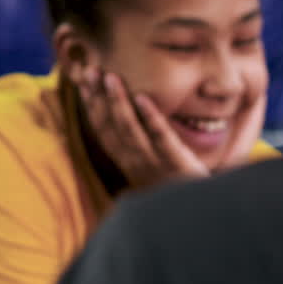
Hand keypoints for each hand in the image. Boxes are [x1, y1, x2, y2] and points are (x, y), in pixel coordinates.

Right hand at [71, 64, 208, 191]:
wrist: (200, 214)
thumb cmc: (174, 188)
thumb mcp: (150, 169)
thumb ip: (135, 152)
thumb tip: (120, 130)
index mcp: (126, 161)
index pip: (102, 129)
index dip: (90, 104)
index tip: (82, 80)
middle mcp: (133, 161)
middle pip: (110, 125)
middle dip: (98, 97)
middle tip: (91, 70)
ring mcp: (153, 161)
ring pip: (129, 129)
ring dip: (118, 102)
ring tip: (110, 77)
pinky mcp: (175, 161)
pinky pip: (160, 136)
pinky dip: (150, 116)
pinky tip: (143, 97)